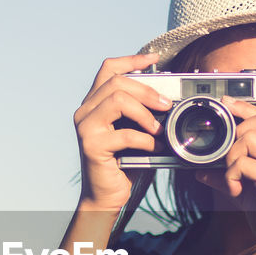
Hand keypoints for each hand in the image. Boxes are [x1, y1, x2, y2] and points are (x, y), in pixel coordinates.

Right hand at [72, 53, 169, 211]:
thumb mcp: (134, 131)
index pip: (109, 69)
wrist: (106, 196)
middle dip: (147, 90)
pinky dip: (145, 140)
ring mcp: (85, 127)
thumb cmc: (123, 163)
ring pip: (118, 100)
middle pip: (116, 82)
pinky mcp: (91, 145)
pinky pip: (124, 133)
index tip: (154, 58)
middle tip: (167, 105)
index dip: (132, 59)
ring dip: (145, 113)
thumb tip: (170, 98)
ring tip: (159, 129)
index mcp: (95, 103)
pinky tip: (155, 147)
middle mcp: (85, 111)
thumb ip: (142, 112)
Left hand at [195, 98, 255, 254]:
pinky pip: (245, 163)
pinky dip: (232, 175)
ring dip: (233, 157)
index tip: (227, 103)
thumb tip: (201, 172)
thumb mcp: (248, 195)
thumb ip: (229, 179)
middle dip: (238, 133)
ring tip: (233, 179)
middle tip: (230, 160)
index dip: (246, 107)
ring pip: (250, 139)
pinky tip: (235, 191)